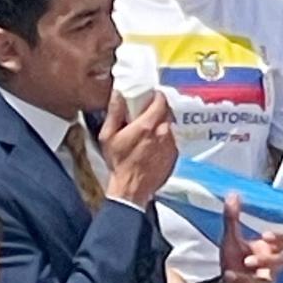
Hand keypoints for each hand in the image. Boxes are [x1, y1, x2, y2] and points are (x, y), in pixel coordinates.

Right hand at [100, 91, 177, 207]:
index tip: (147, 97)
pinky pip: (172, 137)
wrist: (132, 189)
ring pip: (170, 123)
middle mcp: (163, 131)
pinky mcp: (175, 153)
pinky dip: (164, 137)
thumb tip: (118, 93)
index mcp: (147, 125)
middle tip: (145, 114)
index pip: (160, 99)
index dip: (154, 96)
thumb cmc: (119, 163)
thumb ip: (114, 112)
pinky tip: (152, 145)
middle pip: (167, 110)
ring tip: (148, 131)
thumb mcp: (108, 136)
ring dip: (161, 123)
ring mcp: (171, 143)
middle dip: (157, 109)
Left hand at [218, 194, 282, 282]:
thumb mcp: (231, 240)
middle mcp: (270, 268)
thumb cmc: (235, 262)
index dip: (279, 240)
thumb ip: (232, 219)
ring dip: (246, 280)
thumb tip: (232, 194)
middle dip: (266, 261)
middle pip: (280, 263)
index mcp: (266, 251)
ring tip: (228, 275)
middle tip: (247, 261)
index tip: (266, 236)